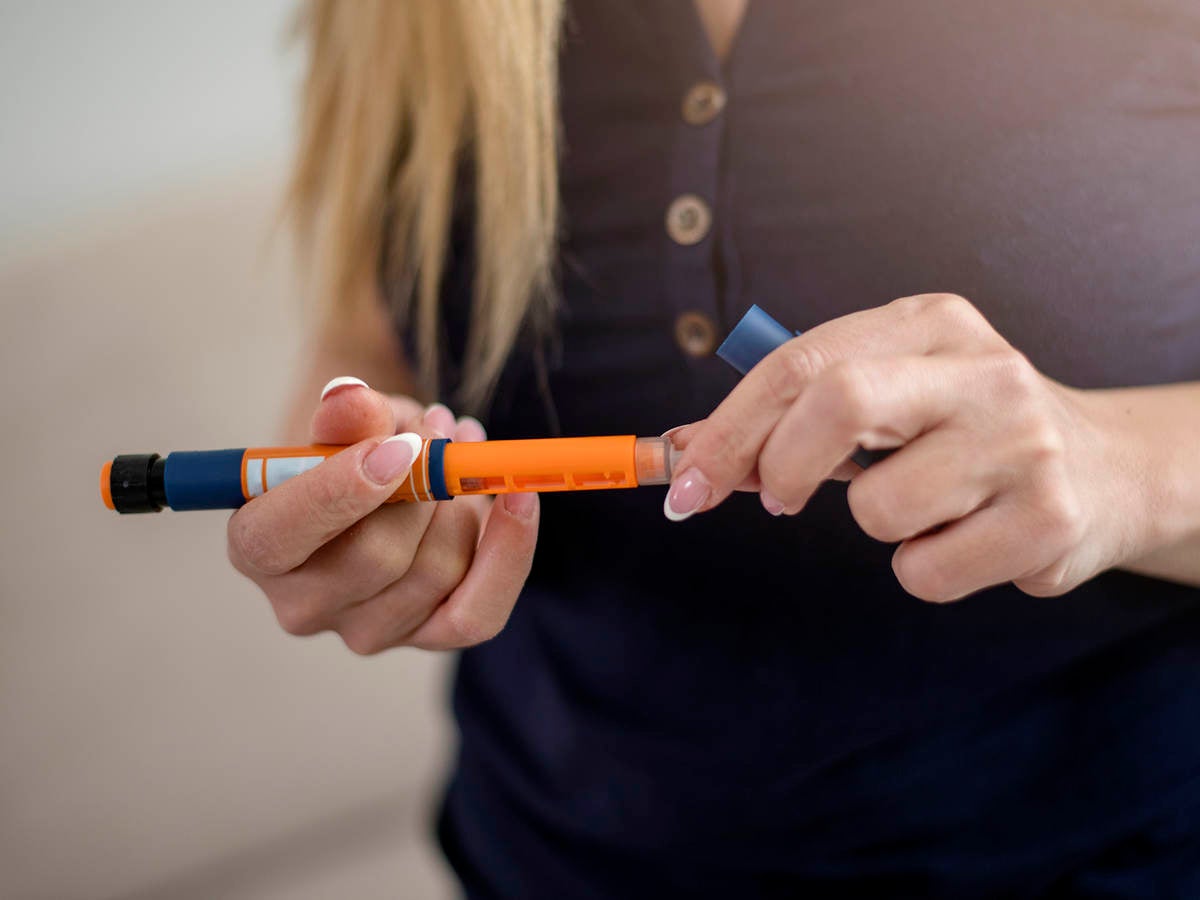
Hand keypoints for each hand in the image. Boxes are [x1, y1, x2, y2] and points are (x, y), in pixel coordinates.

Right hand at [227, 377, 538, 652]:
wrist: (380, 479)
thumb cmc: (349, 449)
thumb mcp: (342, 422)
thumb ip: (343, 414)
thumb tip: (352, 398)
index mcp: (257, 547)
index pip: (278, 538)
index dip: (339, 492)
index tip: (399, 446)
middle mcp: (303, 605)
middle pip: (375, 558)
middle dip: (425, 486)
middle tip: (439, 428)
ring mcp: (365, 630)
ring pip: (435, 572)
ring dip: (465, 501)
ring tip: (461, 448)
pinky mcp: (425, 638)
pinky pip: (478, 614)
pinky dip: (508, 555)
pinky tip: (519, 502)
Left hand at [666, 294, 1157, 601]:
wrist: (1108, 471)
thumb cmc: (964, 431)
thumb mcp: (889, 393)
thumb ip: (791, 415)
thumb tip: (683, 451)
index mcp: (929, 323)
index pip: (802, 362)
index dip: (729, 429)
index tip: (685, 484)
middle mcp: (983, 370)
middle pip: (838, 402)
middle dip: (781, 466)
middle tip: (777, 499)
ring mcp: (1023, 443)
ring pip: (877, 509)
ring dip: (875, 526)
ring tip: (928, 507)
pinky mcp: (1049, 520)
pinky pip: (924, 573)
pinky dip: (923, 569)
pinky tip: (969, 539)